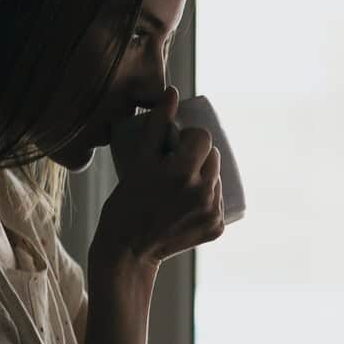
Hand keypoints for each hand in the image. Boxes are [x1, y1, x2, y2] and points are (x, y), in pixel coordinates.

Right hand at [93, 87, 224, 268]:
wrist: (127, 251)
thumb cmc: (125, 203)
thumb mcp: (138, 162)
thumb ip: (156, 126)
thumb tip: (173, 92)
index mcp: (182, 172)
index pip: (204, 138)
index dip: (190, 138)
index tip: (175, 147)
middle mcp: (203, 192)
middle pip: (213, 157)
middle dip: (198, 156)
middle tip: (175, 166)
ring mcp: (212, 212)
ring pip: (217, 179)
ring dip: (204, 176)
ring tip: (180, 186)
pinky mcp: (217, 228)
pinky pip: (218, 202)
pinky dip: (206, 199)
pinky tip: (188, 204)